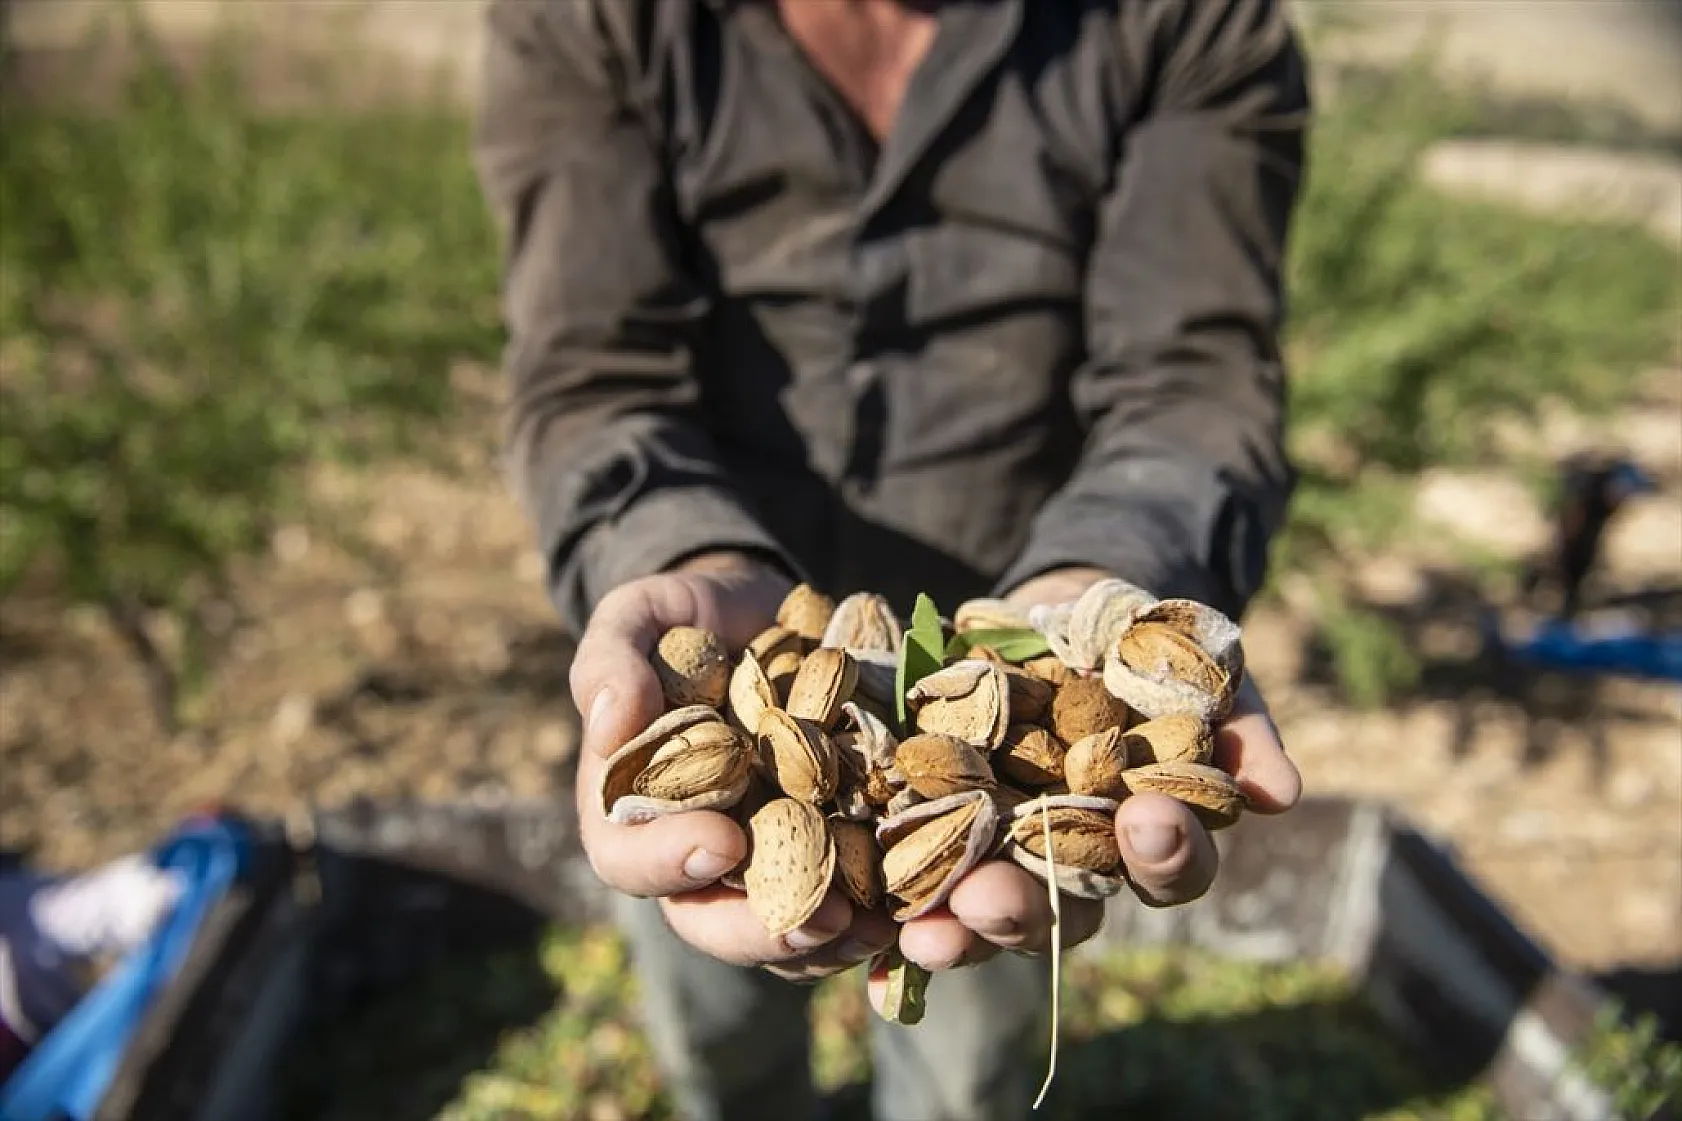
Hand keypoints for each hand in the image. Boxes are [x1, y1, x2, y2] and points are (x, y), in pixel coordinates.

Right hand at [569, 552, 898, 981]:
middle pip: (708, 921)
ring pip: (779, 931)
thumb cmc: (688, 617)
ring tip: (876, 927)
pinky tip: (911, 905)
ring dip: (825, 941)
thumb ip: (612, 659)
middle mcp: (693, 851)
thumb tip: (612, 721)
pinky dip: (873, 914)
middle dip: (762, 930)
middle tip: (818, 919)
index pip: (628, 858)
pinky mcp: (825, 852)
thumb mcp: (640, 617)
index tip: (721, 842)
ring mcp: (762, 860)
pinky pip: (841, 908)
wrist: (767, 613)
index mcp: (632, 810)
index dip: (668, 861)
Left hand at [875, 566, 1301, 997]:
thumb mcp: (1201, 667)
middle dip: (1029, 911)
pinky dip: (893, 888)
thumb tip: (1281, 792)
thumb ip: (1240, 725)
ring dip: (951, 921)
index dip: (1163, 854)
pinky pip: (913, 867)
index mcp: (1148, 834)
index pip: (1167, 868)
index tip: (1152, 821)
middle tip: (995, 898)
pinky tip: (869, 898)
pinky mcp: (936, 822)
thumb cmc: (1150, 647)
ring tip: (925, 925)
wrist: (1065, 609)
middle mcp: (1075, 862)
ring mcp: (1003, 849)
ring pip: (983, 906)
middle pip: (1062, 913)